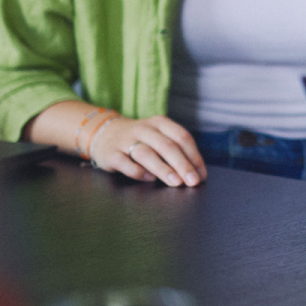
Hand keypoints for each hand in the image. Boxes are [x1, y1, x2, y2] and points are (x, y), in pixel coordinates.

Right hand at [90, 115, 206, 186]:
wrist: (103, 133)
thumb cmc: (141, 140)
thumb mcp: (158, 137)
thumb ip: (176, 151)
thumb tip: (197, 174)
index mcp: (160, 123)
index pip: (182, 137)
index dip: (194, 156)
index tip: (201, 175)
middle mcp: (143, 129)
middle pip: (166, 146)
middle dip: (182, 165)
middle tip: (193, 182)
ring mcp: (125, 140)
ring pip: (146, 154)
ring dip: (163, 169)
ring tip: (176, 182)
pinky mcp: (110, 153)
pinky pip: (125, 163)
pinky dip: (138, 171)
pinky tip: (149, 179)